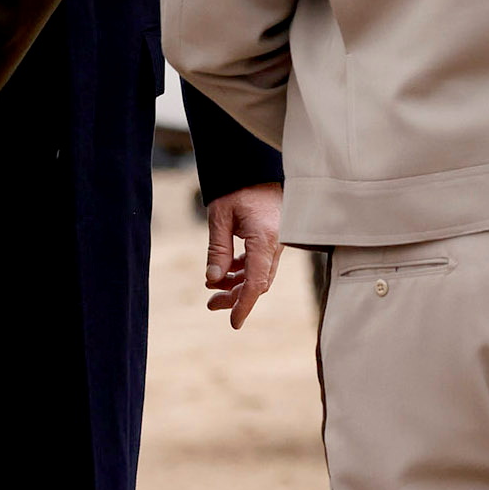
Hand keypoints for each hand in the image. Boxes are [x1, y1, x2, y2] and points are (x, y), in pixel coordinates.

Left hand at [204, 181, 284, 329]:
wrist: (255, 166)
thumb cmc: (237, 188)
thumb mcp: (220, 218)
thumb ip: (217, 251)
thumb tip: (213, 280)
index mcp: (265, 238)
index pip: (256, 282)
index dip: (244, 305)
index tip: (234, 323)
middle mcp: (276, 243)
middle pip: (259, 282)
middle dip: (235, 297)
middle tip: (210, 304)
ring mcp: (278, 241)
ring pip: (260, 274)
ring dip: (238, 284)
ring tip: (213, 288)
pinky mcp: (274, 238)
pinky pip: (261, 263)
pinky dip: (244, 271)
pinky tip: (226, 270)